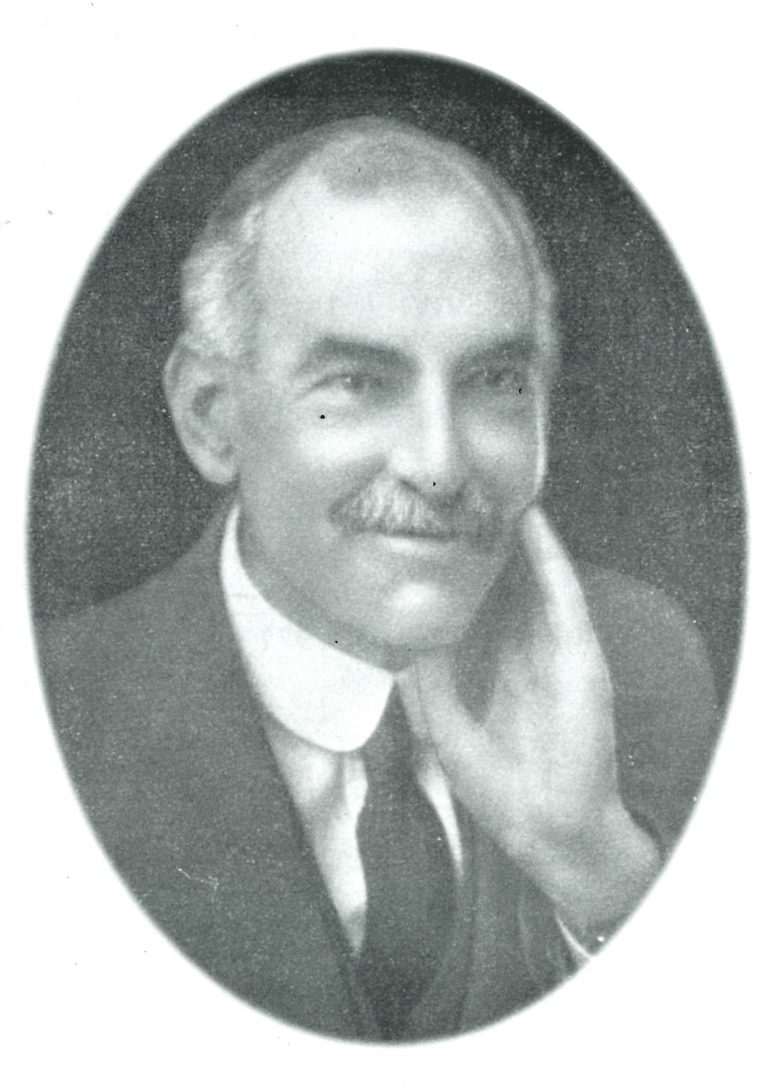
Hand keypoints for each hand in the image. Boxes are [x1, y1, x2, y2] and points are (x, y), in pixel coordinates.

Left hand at [405, 505, 660, 937]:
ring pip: (535, 574)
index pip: (474, 601)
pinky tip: (532, 521)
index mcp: (492, 664)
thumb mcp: (443, 725)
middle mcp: (523, 647)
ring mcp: (554, 647)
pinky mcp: (579, 652)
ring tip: (493, 484)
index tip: (428, 526)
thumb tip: (399, 632)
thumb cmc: (496, 784)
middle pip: (505, 578)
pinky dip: (549, 556)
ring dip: (518, 532)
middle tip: (458, 489)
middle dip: (484, 537)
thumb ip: (425, 679)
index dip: (455, 565)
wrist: (544, 825)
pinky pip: (563, 593)